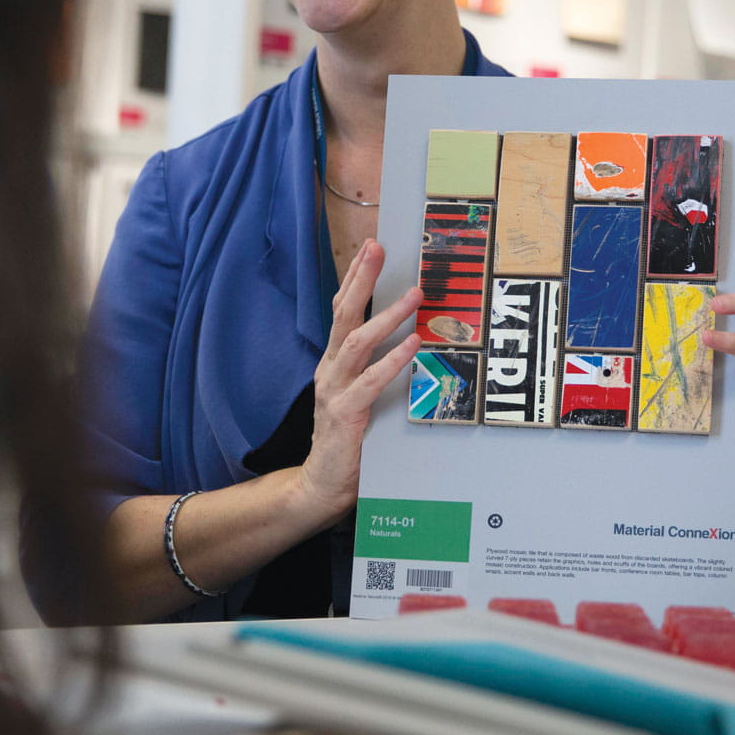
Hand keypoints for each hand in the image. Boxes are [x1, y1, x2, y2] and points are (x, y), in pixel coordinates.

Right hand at [295, 240, 420, 519]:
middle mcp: (329, 370)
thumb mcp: (360, 397)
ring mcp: (333, 391)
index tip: (370, 248)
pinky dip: (393, 360)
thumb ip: (375, 371)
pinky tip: (412, 343)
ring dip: (386, 315)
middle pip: (342, 314)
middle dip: (360, 279)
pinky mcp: (343, 414)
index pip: (341, 312)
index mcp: (333, 364)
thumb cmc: (347, 442)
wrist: (320, 487)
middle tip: (377, 248)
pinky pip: (370, 381)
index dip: (354, 279)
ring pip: (356, 341)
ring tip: (414, 294)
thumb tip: (411, 341)